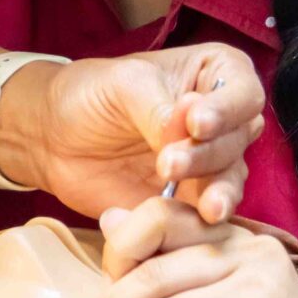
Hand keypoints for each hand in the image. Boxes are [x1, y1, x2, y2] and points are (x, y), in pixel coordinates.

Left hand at [0, 44, 266, 225]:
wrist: (54, 139)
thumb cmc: (90, 95)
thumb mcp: (122, 85)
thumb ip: (158, 108)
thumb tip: (188, 133)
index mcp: (213, 74)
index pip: (242, 93)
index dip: (226, 111)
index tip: (196, 124)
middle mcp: (223, 119)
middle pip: (239, 139)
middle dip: (208, 153)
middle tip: (168, 163)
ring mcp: (210, 161)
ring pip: (232, 178)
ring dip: (216, 190)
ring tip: (202, 206)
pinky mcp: (193, 199)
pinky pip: (210, 212)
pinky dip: (203, 219)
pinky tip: (196, 223)